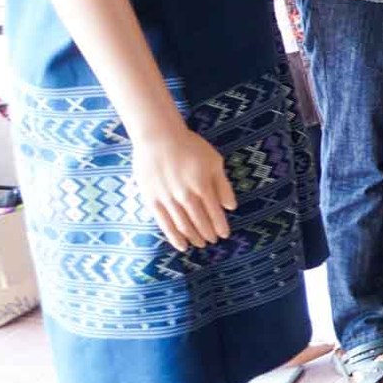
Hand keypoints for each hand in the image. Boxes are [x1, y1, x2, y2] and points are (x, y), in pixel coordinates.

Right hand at [132, 120, 236, 251]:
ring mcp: (167, 199)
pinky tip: (181, 245)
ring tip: (200, 244)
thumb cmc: (190, 146)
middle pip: (199, 222)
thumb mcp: (214, 161)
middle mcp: (185, 195)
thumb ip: (223, 185)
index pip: (214, 213)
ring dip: (193, 237)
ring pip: (183, 225)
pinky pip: (164, 224)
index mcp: (202, 186)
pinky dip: (174, 237)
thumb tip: (231, 207)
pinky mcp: (152, 200)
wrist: (159, 138)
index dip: (220, 226)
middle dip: (208, 234)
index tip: (224, 235)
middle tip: (213, 241)